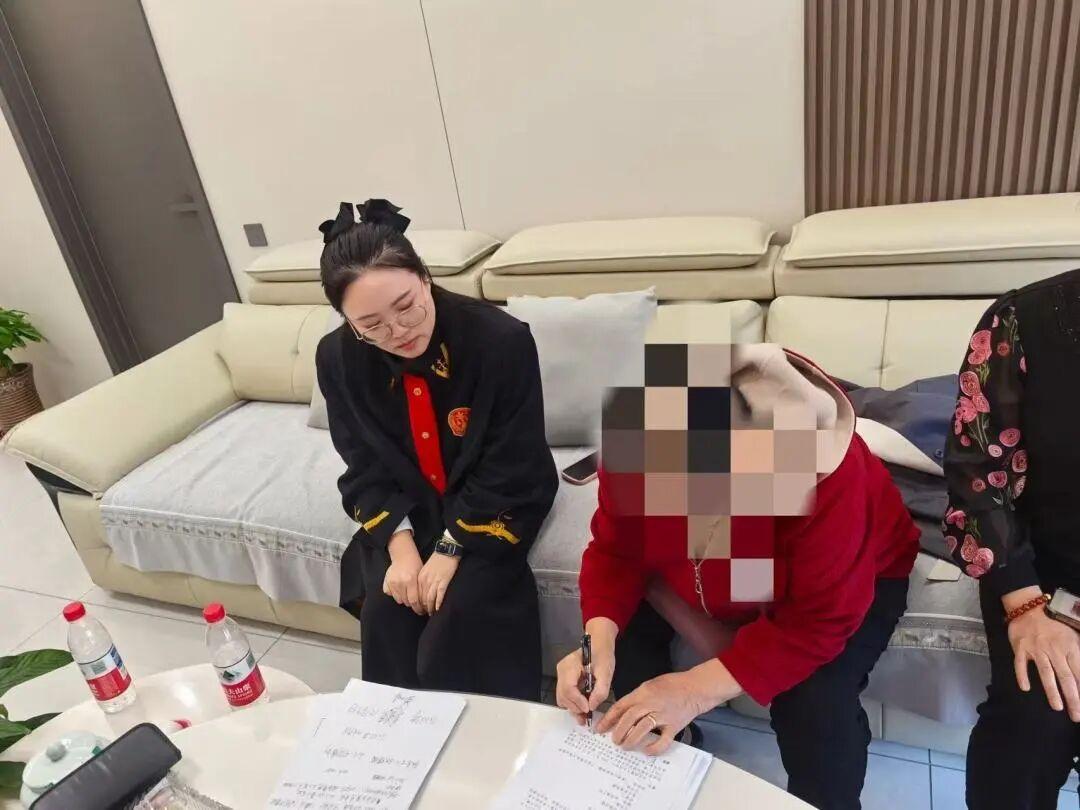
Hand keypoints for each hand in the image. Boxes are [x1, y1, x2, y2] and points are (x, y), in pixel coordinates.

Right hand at [384, 531, 424, 614]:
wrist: (403, 555)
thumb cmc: (415, 565)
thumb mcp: (421, 576)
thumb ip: (420, 590)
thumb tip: (423, 605)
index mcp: (410, 581)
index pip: (414, 601)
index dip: (418, 608)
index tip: (421, 611)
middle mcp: (400, 583)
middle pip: (406, 602)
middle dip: (412, 604)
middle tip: (416, 604)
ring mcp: (392, 583)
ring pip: (398, 600)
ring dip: (404, 599)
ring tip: (408, 595)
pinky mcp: (386, 582)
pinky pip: (390, 594)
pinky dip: (395, 594)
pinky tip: (400, 590)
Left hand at [418, 552, 460, 613]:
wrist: (447, 551)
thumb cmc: (437, 560)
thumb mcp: (426, 569)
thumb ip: (423, 580)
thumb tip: (422, 591)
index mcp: (420, 578)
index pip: (416, 595)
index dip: (417, 603)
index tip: (420, 609)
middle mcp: (425, 581)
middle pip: (422, 598)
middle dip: (423, 608)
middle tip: (425, 614)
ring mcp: (434, 581)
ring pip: (429, 599)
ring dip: (430, 608)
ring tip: (431, 613)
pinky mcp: (444, 581)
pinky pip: (439, 595)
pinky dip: (438, 603)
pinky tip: (438, 608)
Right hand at [555, 618, 616, 725]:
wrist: (599, 645)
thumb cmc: (602, 655)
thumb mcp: (606, 672)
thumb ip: (600, 690)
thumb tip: (592, 706)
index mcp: (570, 665)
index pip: (568, 688)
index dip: (577, 701)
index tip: (588, 709)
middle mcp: (561, 670)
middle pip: (563, 695)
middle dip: (575, 708)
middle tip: (587, 717)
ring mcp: (561, 675)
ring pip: (562, 698)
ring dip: (573, 708)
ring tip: (585, 715)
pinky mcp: (563, 680)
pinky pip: (565, 695)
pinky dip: (573, 703)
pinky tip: (583, 706)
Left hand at [598, 659, 739, 755]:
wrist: (695, 688)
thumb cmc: (672, 684)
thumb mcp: (650, 684)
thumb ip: (637, 696)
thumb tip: (622, 711)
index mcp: (643, 692)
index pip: (621, 706)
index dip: (609, 718)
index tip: (600, 728)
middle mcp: (651, 703)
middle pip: (629, 718)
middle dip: (618, 731)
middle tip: (613, 740)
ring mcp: (663, 715)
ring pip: (642, 729)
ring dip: (630, 739)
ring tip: (624, 746)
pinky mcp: (674, 726)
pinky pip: (663, 740)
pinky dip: (653, 748)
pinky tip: (645, 751)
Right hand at [1005, 588, 1079, 720]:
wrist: (1029, 607)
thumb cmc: (1054, 622)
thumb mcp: (1073, 633)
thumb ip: (1078, 651)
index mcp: (1070, 646)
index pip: (1079, 672)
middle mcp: (1054, 650)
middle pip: (1065, 677)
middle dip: (1073, 698)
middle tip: (1076, 715)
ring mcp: (1036, 649)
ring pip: (1046, 673)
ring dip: (1052, 691)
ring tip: (1058, 707)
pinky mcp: (1020, 648)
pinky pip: (1020, 664)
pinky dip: (1022, 676)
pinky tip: (1025, 688)